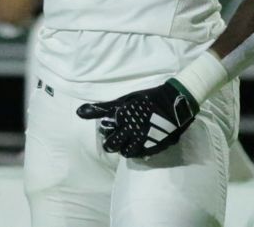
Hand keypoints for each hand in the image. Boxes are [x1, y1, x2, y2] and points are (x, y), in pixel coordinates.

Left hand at [76, 79, 196, 157]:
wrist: (175, 102)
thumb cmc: (148, 98)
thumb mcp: (124, 100)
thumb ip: (102, 108)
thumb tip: (78, 113)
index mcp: (123, 115)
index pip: (105, 128)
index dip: (106, 127)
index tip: (111, 124)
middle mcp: (131, 129)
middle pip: (112, 144)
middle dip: (111, 142)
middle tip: (116, 137)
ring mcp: (142, 139)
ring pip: (125, 152)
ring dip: (124, 147)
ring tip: (129, 140)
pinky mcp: (153, 146)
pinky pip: (139, 154)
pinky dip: (137, 150)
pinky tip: (139, 143)